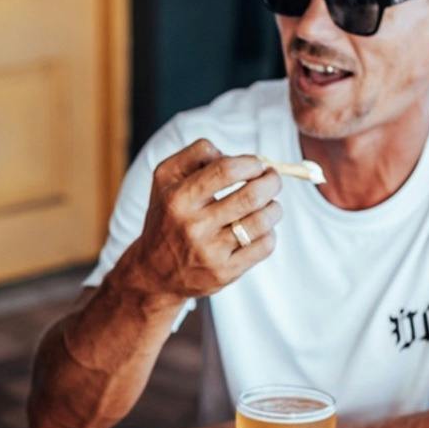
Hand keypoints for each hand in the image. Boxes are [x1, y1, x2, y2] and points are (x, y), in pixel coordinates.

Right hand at [119, 140, 280, 301]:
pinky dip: (269, 233)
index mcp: (178, 198)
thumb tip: (232, 154)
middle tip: (273, 179)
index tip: (257, 164)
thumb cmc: (167, 217)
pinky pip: (263, 247)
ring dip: (274, 207)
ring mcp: (210, 252)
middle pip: (250, 196)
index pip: (225, 171)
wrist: (154, 273)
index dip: (250, 163)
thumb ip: (194, 155)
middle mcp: (193, 226)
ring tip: (270, 204)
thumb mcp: (165, 180)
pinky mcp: (225, 272)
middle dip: (271, 182)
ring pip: (261, 222)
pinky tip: (260, 229)